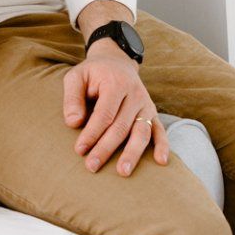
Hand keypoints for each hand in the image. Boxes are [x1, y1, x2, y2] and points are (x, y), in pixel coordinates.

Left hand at [62, 42, 169, 176]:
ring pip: (142, 132)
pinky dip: (162, 146)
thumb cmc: (92, 74)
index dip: (92, 133)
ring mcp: (146, 104)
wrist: (116, 62)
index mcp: (115, 83)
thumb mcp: (76, 77)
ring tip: (123, 172)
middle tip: (91, 166)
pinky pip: (160, 130)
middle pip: (121, 126)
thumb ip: (72, 98)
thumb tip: (73, 123)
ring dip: (132, 153)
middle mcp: (135, 94)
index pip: (104, 114)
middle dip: (106, 148)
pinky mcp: (153, 113)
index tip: (79, 150)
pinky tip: (160, 161)